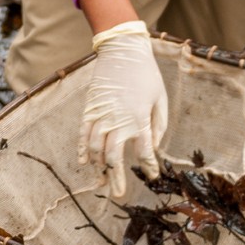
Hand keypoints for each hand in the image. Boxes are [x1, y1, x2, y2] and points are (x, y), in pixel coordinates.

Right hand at [78, 21, 168, 198]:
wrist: (122, 50)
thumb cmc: (147, 74)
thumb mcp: (161, 99)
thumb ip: (158, 125)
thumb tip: (154, 146)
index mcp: (139, 119)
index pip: (144, 152)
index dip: (148, 167)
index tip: (152, 176)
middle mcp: (118, 120)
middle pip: (114, 157)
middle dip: (117, 178)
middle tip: (119, 194)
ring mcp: (101, 115)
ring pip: (96, 149)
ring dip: (99, 167)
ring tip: (102, 181)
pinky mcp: (89, 109)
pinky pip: (83, 134)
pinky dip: (83, 149)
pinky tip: (85, 162)